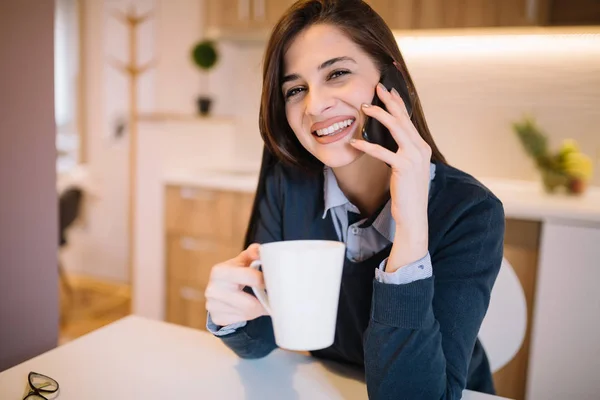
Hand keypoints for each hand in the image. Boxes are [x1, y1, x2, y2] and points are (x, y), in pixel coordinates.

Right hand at [204, 243, 268, 325]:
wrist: (219, 288)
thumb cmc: (236, 272)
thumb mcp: (243, 260)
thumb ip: (254, 252)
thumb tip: (260, 251)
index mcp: (220, 271)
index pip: (251, 278)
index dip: (265, 282)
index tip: (272, 283)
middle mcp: (213, 289)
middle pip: (250, 305)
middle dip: (264, 303)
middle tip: (273, 299)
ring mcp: (212, 306)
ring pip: (247, 314)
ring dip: (258, 310)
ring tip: (262, 303)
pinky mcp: (216, 317)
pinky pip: (240, 320)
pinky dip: (249, 316)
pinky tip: (249, 308)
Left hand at [350, 83, 430, 270]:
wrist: (413, 215)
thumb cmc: (407, 194)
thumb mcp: (406, 169)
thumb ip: (401, 154)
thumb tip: (389, 143)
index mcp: (421, 147)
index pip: (409, 120)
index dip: (398, 103)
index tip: (388, 91)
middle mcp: (420, 148)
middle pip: (403, 119)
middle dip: (389, 102)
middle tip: (377, 88)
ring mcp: (414, 157)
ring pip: (396, 129)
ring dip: (379, 116)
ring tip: (364, 108)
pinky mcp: (404, 168)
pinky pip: (383, 152)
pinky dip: (367, 146)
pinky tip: (355, 142)